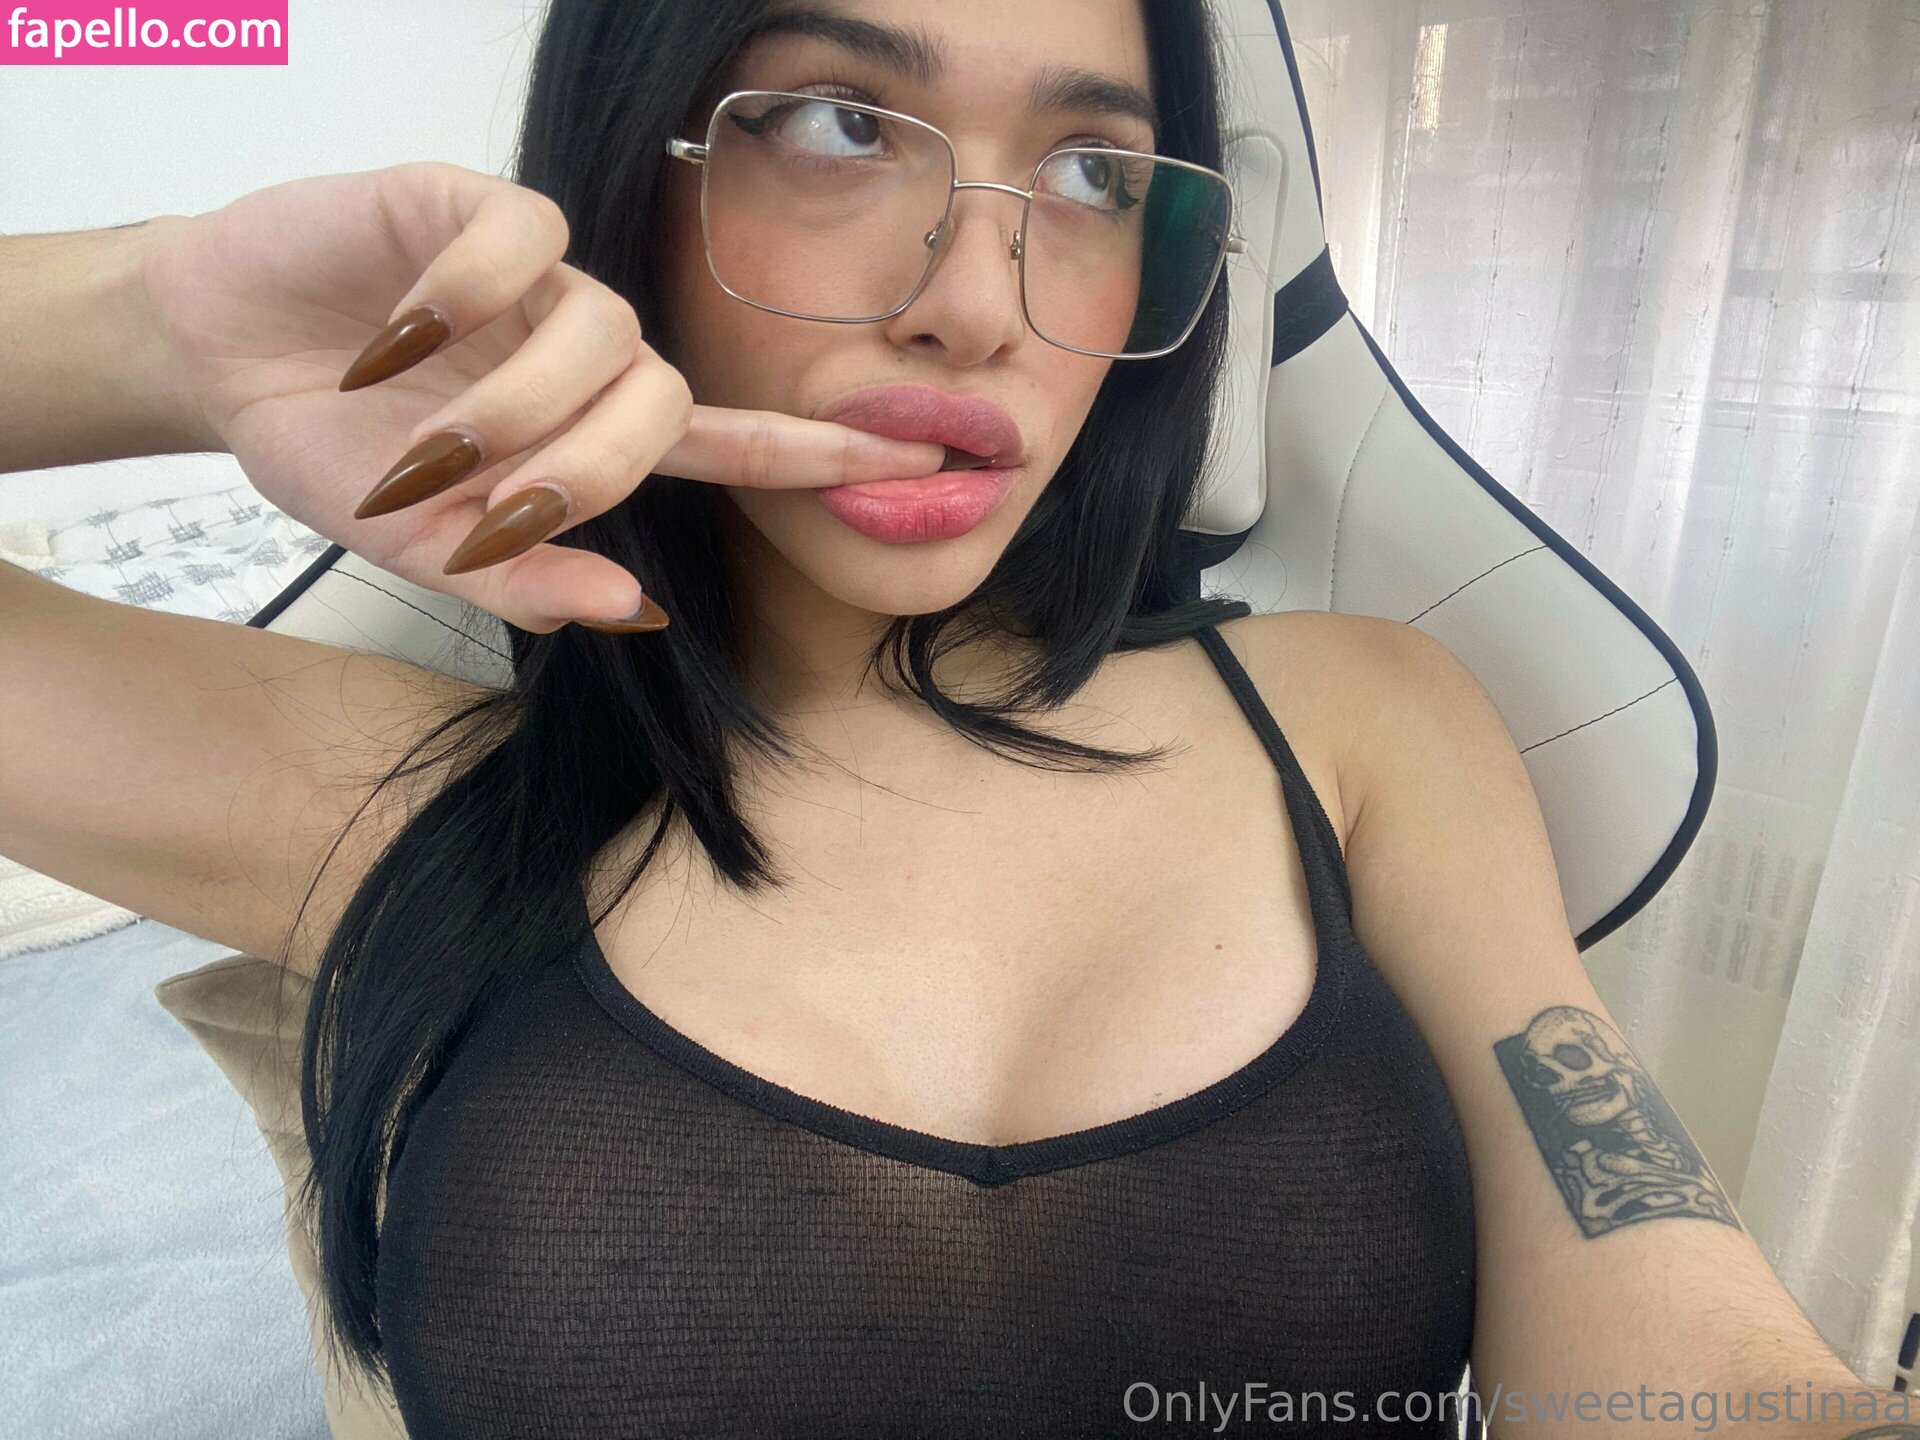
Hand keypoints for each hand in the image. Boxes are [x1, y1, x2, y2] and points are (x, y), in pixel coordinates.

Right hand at [135, 161, 947, 632]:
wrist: (216, 354)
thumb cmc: (335, 450)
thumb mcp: (421, 544)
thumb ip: (522, 580)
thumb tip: (633, 611)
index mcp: (587, 431)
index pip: (724, 442)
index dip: (810, 454)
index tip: (912, 463)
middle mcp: (581, 349)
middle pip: (665, 400)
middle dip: (593, 471)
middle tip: (490, 517)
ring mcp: (534, 276)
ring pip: (603, 327)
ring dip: (521, 404)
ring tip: (424, 443)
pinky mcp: (469, 204)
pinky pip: (521, 237)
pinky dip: (462, 296)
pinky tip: (394, 336)